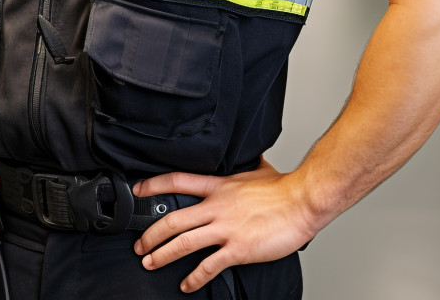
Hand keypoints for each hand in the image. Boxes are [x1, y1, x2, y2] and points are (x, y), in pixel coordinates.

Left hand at [132, 159, 314, 293]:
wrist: (302, 202)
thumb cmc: (284, 189)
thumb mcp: (257, 169)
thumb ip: (246, 166)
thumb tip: (249, 155)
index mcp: (218, 186)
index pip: (177, 181)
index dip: (153, 185)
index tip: (137, 191)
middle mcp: (216, 206)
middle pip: (173, 219)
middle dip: (150, 234)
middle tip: (139, 244)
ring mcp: (225, 228)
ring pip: (183, 242)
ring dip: (162, 255)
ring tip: (150, 263)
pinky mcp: (237, 249)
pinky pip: (209, 266)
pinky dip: (194, 278)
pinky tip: (186, 285)